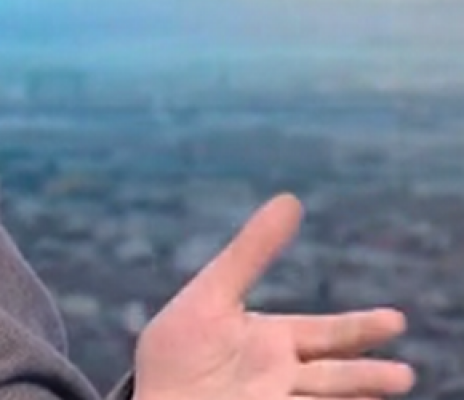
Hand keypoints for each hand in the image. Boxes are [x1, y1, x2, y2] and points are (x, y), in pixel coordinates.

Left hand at [133, 193, 414, 399]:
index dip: (359, 328)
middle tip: (402, 375)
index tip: (394, 321)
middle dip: (367, 374)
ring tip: (394, 384)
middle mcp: (282, 377)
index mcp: (272, 342)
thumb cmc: (175, 354)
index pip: (326, 334)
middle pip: (337, 374)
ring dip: (356, 394)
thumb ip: (250, 253)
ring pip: (327, 399)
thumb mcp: (210, 296)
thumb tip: (291, 199)